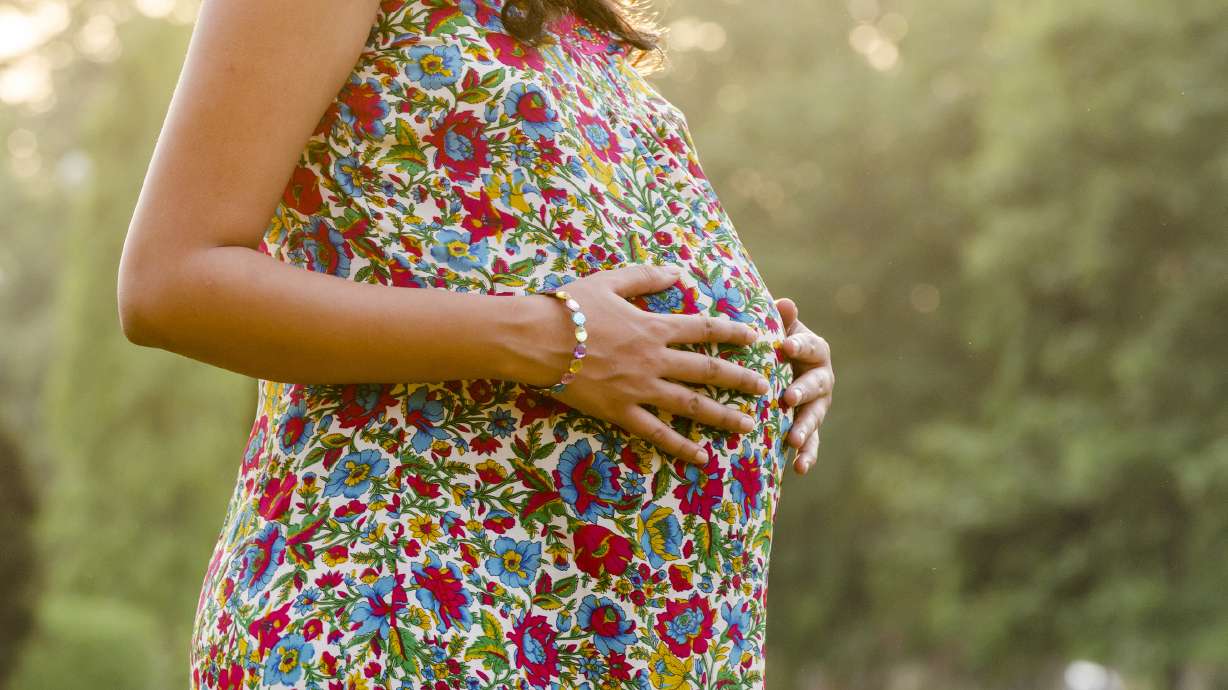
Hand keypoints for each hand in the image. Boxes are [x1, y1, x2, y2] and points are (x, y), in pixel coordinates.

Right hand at [518, 264, 769, 465]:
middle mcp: (655, 360)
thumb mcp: (610, 281)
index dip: (732, 333)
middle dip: (740, 379)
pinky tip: (702, 457)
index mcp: (654, 327)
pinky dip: (681, 445)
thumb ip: (646, 276)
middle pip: (708, 370)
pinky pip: (657, 433)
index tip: (755, 338)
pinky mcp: (620, 412)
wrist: (537, 340)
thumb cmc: (570, 307)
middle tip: (765, 388)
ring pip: (691, 405)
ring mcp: (640, 389)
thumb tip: (677, 271)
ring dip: (723, 415)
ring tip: (749, 426)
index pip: (704, 329)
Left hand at [774, 297, 833, 474]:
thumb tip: (784, 303)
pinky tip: (799, 469)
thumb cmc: (776, 343)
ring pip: (815, 417)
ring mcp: (818, 405)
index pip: (810, 346)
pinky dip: (808, 456)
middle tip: (789, 398)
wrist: (781, 366)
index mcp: (816, 350)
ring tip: (794, 440)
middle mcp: (823, 378)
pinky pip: (812, 443)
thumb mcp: (780, 329)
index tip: (784, 346)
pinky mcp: (810, 427)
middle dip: (803, 391)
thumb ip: (783, 320)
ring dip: (806, 429)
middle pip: (817, 385)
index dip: (799, 346)